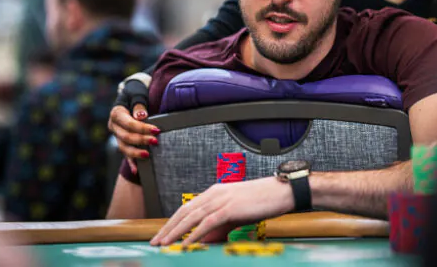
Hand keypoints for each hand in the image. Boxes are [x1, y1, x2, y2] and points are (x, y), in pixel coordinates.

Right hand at [108, 76, 159, 172]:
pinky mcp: (122, 142)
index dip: (142, 128)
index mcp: (116, 114)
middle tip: (155, 141)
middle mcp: (114, 127)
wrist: (129, 96)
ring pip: (124, 148)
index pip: (128, 124)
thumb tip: (140, 116)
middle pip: (126, 137)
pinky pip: (126, 154)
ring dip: (135, 153)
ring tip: (147, 155)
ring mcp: (117, 136)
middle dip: (141, 140)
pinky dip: (131, 163)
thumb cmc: (135, 94)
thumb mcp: (136, 94)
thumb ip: (139, 104)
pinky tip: (136, 171)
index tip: (156, 130)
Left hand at [150, 176, 294, 246]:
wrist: (281, 192)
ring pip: (192, 217)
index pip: (187, 207)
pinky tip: (185, 244)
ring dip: (175, 232)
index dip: (172, 221)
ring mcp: (222, 199)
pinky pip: (207, 223)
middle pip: (184, 211)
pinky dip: (194, 234)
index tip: (162, 234)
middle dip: (168, 227)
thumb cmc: (261, 202)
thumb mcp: (237, 214)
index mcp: (215, 192)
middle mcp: (215, 193)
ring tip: (164, 244)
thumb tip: (205, 240)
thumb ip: (220, 225)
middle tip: (155, 241)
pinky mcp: (230, 208)